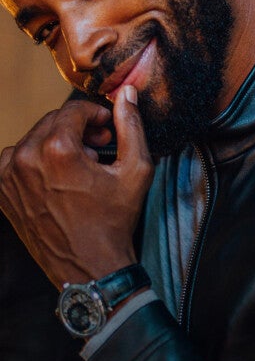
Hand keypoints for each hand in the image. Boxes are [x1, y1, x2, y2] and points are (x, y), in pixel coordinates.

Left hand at [0, 86, 153, 289]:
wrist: (89, 266)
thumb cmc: (113, 220)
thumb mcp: (135, 169)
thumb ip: (131, 126)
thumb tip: (126, 94)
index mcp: (57, 150)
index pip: (73, 109)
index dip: (96, 114)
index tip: (108, 127)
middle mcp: (26, 159)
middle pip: (53, 121)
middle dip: (79, 128)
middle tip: (100, 146)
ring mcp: (8, 177)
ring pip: (35, 138)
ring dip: (58, 143)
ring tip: (80, 165)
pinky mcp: (2, 192)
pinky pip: (17, 158)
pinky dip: (37, 160)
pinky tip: (58, 177)